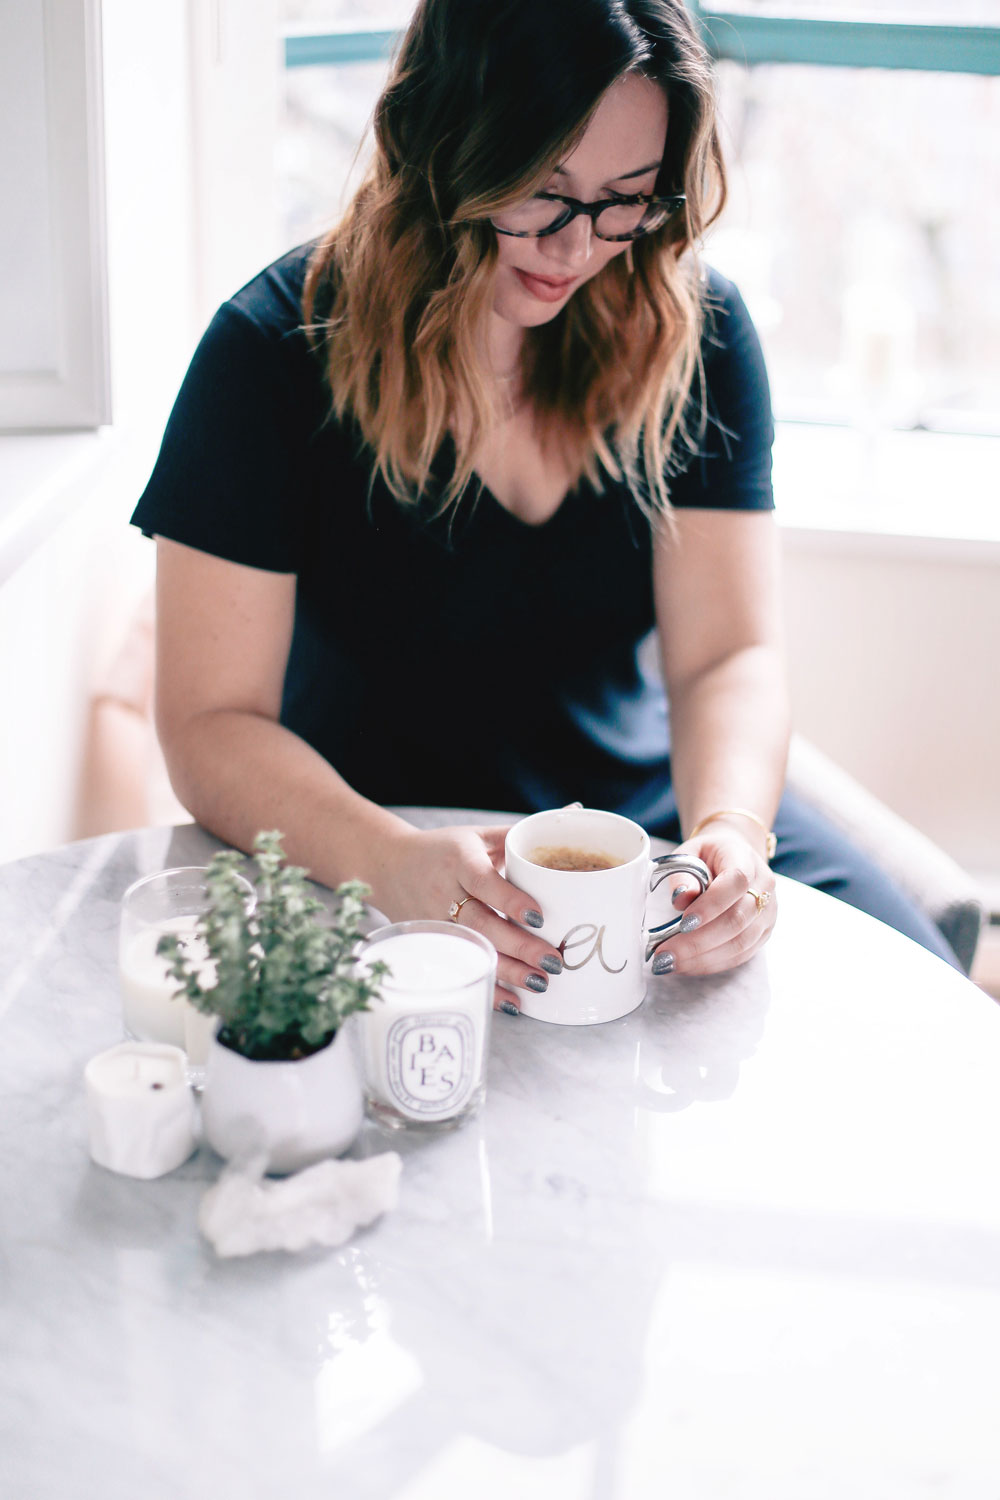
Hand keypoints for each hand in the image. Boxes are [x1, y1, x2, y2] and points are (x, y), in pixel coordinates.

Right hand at [374, 823, 563, 1012]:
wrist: (388, 865)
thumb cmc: (445, 850)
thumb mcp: (477, 835)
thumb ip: (519, 834)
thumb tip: (574, 811)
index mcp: (459, 860)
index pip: (484, 882)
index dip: (510, 901)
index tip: (540, 917)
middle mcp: (443, 892)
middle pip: (481, 924)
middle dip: (518, 946)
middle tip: (552, 962)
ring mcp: (434, 922)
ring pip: (472, 951)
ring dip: (507, 971)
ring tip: (540, 983)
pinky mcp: (429, 945)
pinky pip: (461, 970)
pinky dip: (487, 988)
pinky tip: (513, 1002)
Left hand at [651, 825, 776, 976]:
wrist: (735, 857)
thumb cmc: (708, 856)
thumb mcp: (689, 853)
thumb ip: (683, 874)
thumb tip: (681, 899)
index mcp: (746, 859)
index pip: (737, 882)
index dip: (711, 905)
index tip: (683, 922)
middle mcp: (764, 887)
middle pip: (738, 920)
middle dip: (698, 942)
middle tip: (664, 953)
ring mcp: (768, 913)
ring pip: (740, 943)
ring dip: (702, 958)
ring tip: (669, 963)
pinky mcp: (763, 934)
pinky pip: (740, 955)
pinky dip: (711, 964)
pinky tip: (686, 965)